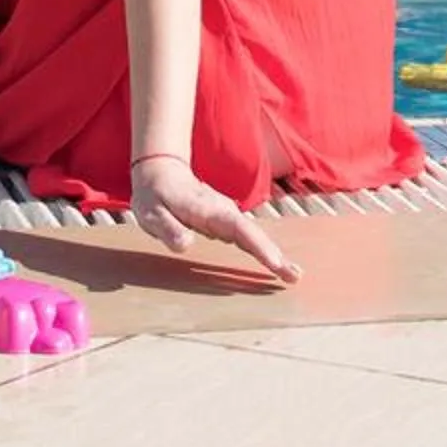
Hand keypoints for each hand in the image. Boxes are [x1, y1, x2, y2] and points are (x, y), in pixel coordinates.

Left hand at [129, 155, 301, 284]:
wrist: (161, 170)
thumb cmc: (155, 194)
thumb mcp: (151, 213)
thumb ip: (168, 228)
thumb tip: (186, 244)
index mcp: (208, 210)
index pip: (238, 230)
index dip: (258, 246)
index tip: (275, 262)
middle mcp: (224, 211)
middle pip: (254, 235)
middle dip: (275, 255)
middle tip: (295, 276)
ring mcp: (227, 216)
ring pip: (255, 237)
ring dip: (274, 255)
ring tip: (292, 275)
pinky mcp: (226, 222)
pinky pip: (248, 238)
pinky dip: (263, 251)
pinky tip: (275, 264)